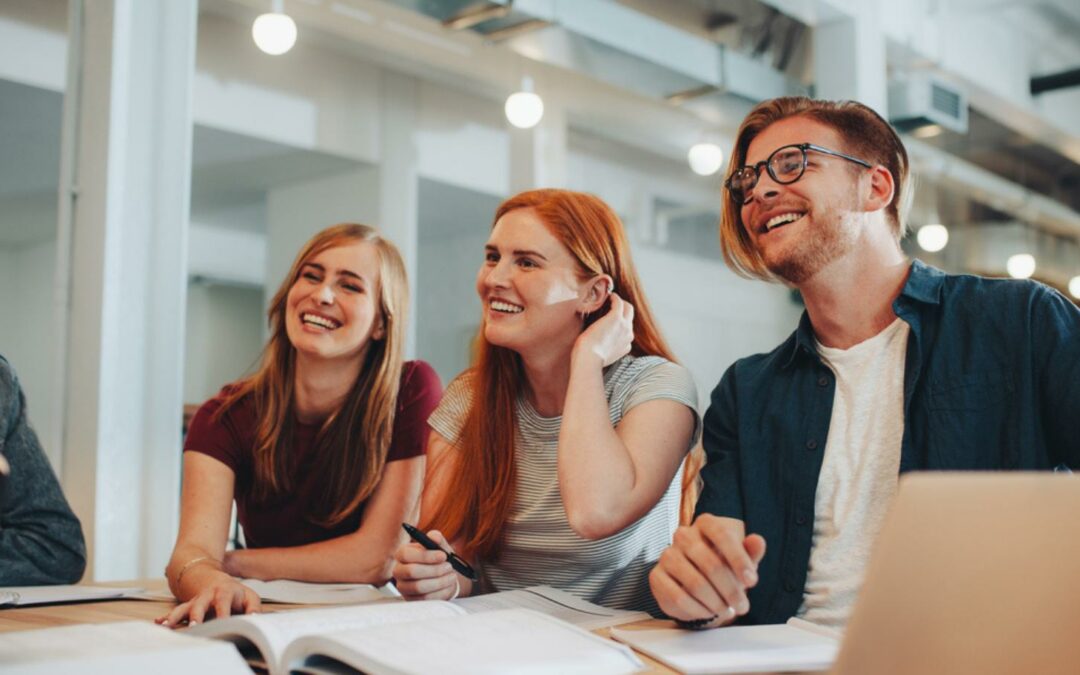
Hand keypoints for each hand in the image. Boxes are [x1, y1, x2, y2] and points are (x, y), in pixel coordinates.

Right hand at [156, 574, 260, 626]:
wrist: (214, 578)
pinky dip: (167, 617)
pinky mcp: (187, 606)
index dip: (223, 612)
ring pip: (185, 607)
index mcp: (225, 592)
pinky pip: (176, 611)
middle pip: (201, 604)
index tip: (222, 624)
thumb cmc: (235, 593)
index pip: (224, 602)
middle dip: (197, 615)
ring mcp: (196, 600)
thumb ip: (253, 608)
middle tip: (194, 626)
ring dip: (176, 617)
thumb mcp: (249, 596)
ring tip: (168, 625)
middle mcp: (208, 595)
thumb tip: (255, 619)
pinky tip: (160, 623)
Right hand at [392, 529, 460, 600]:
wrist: (444, 576)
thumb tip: (434, 537)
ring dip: (440, 581)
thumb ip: (437, 539)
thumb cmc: (439, 559)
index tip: (443, 555)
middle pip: (412, 571)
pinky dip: (440, 591)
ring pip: (419, 587)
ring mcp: (403, 587)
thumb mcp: (440, 546)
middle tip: (449, 566)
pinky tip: (448, 584)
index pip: (406, 554)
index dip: (426, 555)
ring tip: (451, 575)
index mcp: (402, 554)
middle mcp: (399, 571)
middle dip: (434, 569)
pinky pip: (425, 598)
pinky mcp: (411, 600)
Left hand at [574, 292, 633, 367]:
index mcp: (625, 346)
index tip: (607, 320)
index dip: (618, 324)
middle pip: (630, 317)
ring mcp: (624, 326)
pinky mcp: (616, 318)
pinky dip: (614, 297)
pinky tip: (608, 295)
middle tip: (611, 304)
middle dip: (623, 310)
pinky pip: (619, 302)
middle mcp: (629, 336)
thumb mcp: (600, 356)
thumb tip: (594, 344)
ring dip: (619, 302)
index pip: (626, 332)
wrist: (589, 359)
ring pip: (628, 308)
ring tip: (609, 298)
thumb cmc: (588, 359)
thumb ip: (602, 350)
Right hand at [649, 515, 765, 625]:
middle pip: (711, 564)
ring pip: (695, 583)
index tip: (752, 581)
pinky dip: (698, 610)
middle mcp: (683, 535)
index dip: (739, 560)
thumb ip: (751, 552)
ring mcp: (667, 555)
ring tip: (726, 610)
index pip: (722, 535)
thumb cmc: (723, 568)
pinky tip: (708, 612)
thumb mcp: (741, 561)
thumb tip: (757, 541)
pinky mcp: (656, 576)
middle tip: (743, 605)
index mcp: (705, 523)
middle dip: (731, 590)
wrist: (697, 585)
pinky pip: (679, 597)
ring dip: (716, 603)